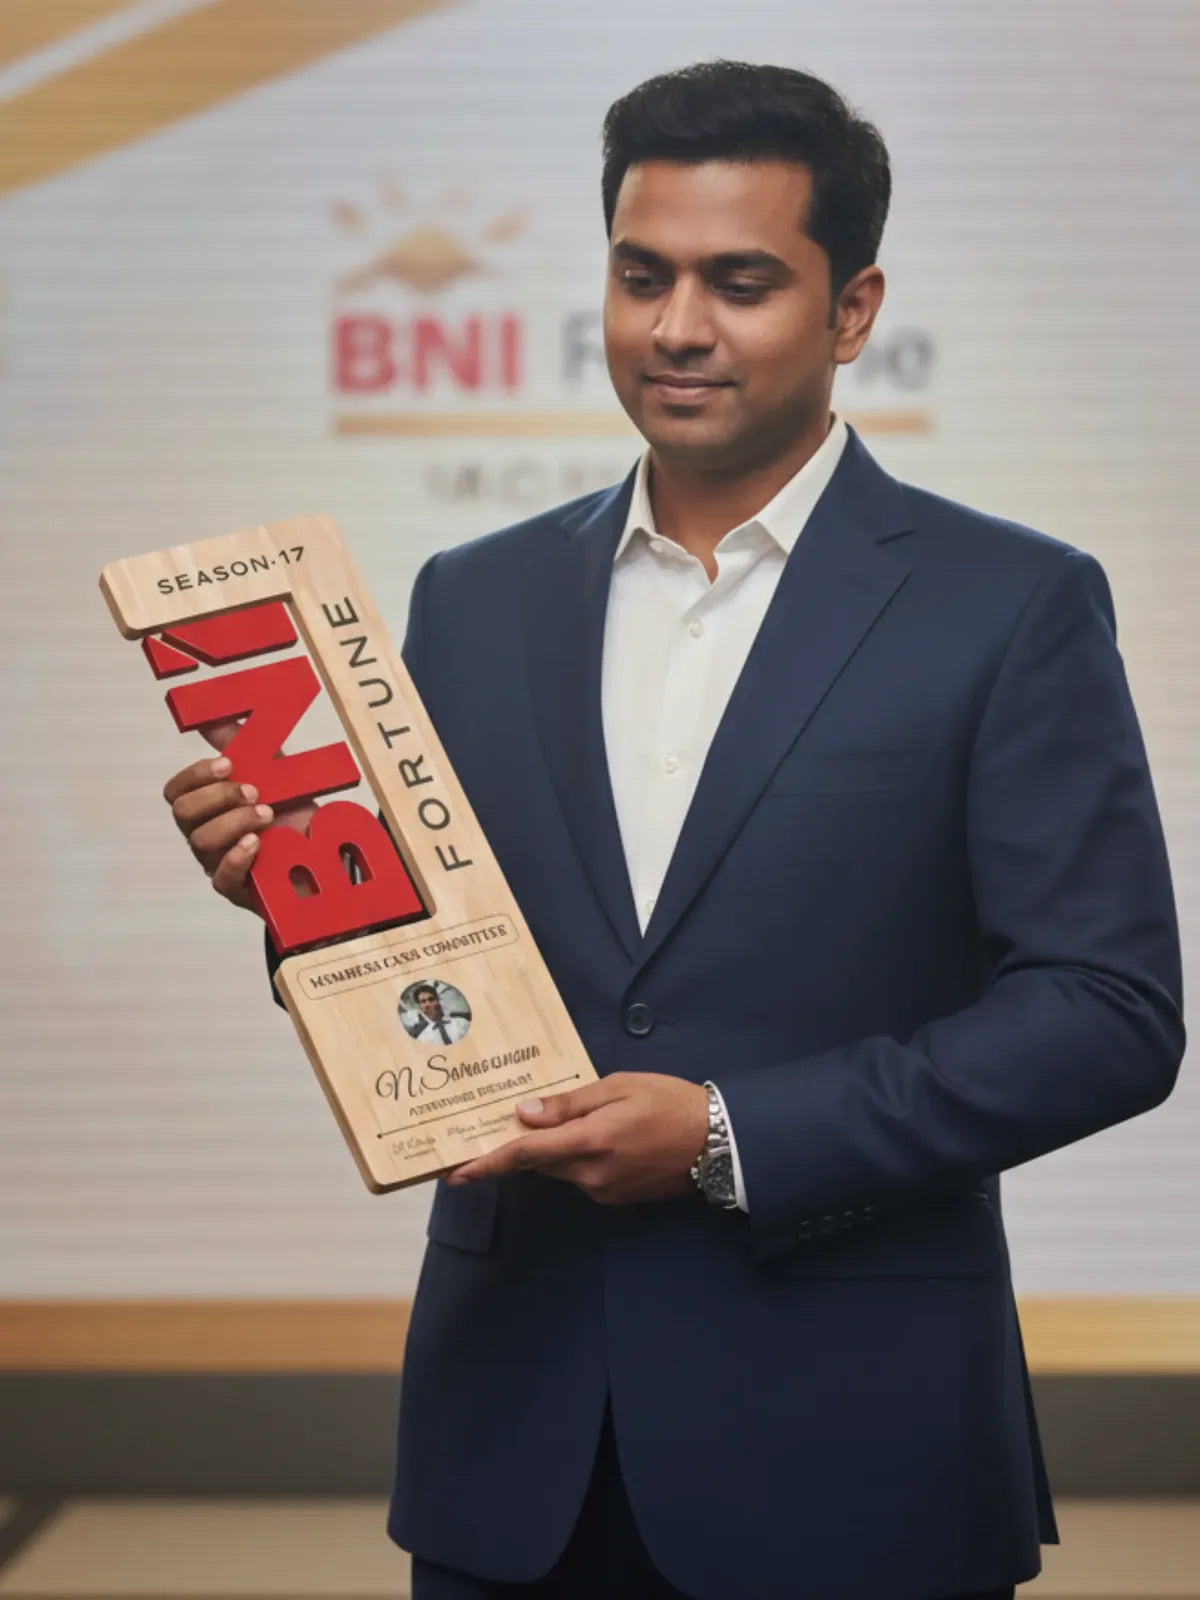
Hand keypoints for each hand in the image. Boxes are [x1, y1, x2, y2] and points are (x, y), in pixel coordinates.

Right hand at [162, 718, 315, 910]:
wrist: (323, 850)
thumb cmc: (288, 809)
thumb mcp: (270, 771)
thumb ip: (240, 744)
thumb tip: (212, 715)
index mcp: (206, 806)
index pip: (176, 790)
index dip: (196, 775)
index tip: (228, 764)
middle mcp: (203, 834)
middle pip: (183, 814)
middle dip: (218, 796)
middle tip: (253, 791)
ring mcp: (216, 863)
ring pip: (201, 841)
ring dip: (234, 822)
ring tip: (266, 814)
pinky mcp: (235, 888)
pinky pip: (221, 877)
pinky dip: (237, 857)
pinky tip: (257, 844)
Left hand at [447, 1072, 709, 1204]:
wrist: (719, 1142)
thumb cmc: (669, 1103)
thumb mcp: (619, 1088)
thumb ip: (569, 1104)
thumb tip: (524, 1114)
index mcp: (589, 1143)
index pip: (525, 1155)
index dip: (486, 1163)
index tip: (455, 1172)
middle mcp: (591, 1175)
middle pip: (540, 1163)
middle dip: (522, 1146)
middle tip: (505, 1123)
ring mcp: (605, 1191)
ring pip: (561, 1169)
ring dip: (554, 1150)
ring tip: (567, 1120)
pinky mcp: (618, 1197)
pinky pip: (583, 1176)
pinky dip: (578, 1157)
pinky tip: (598, 1135)